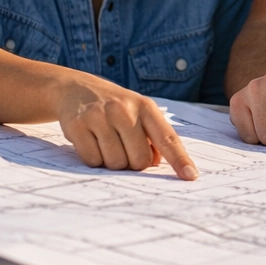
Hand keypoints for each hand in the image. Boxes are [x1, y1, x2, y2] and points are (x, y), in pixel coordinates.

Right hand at [52, 76, 197, 179]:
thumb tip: (156, 164)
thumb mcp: (139, 114)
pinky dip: (94, 159)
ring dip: (112, 162)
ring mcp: (99, 116)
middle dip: (134, 164)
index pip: (167, 138)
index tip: (190, 175)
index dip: (179, 159)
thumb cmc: (115, 108)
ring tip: (106, 143)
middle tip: (124, 149)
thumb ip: (153, 137)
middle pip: (139, 160)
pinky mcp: (77, 125)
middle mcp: (124, 110)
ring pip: (115, 163)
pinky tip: (91, 142)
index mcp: (146, 107)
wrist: (75, 89)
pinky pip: (92, 160)